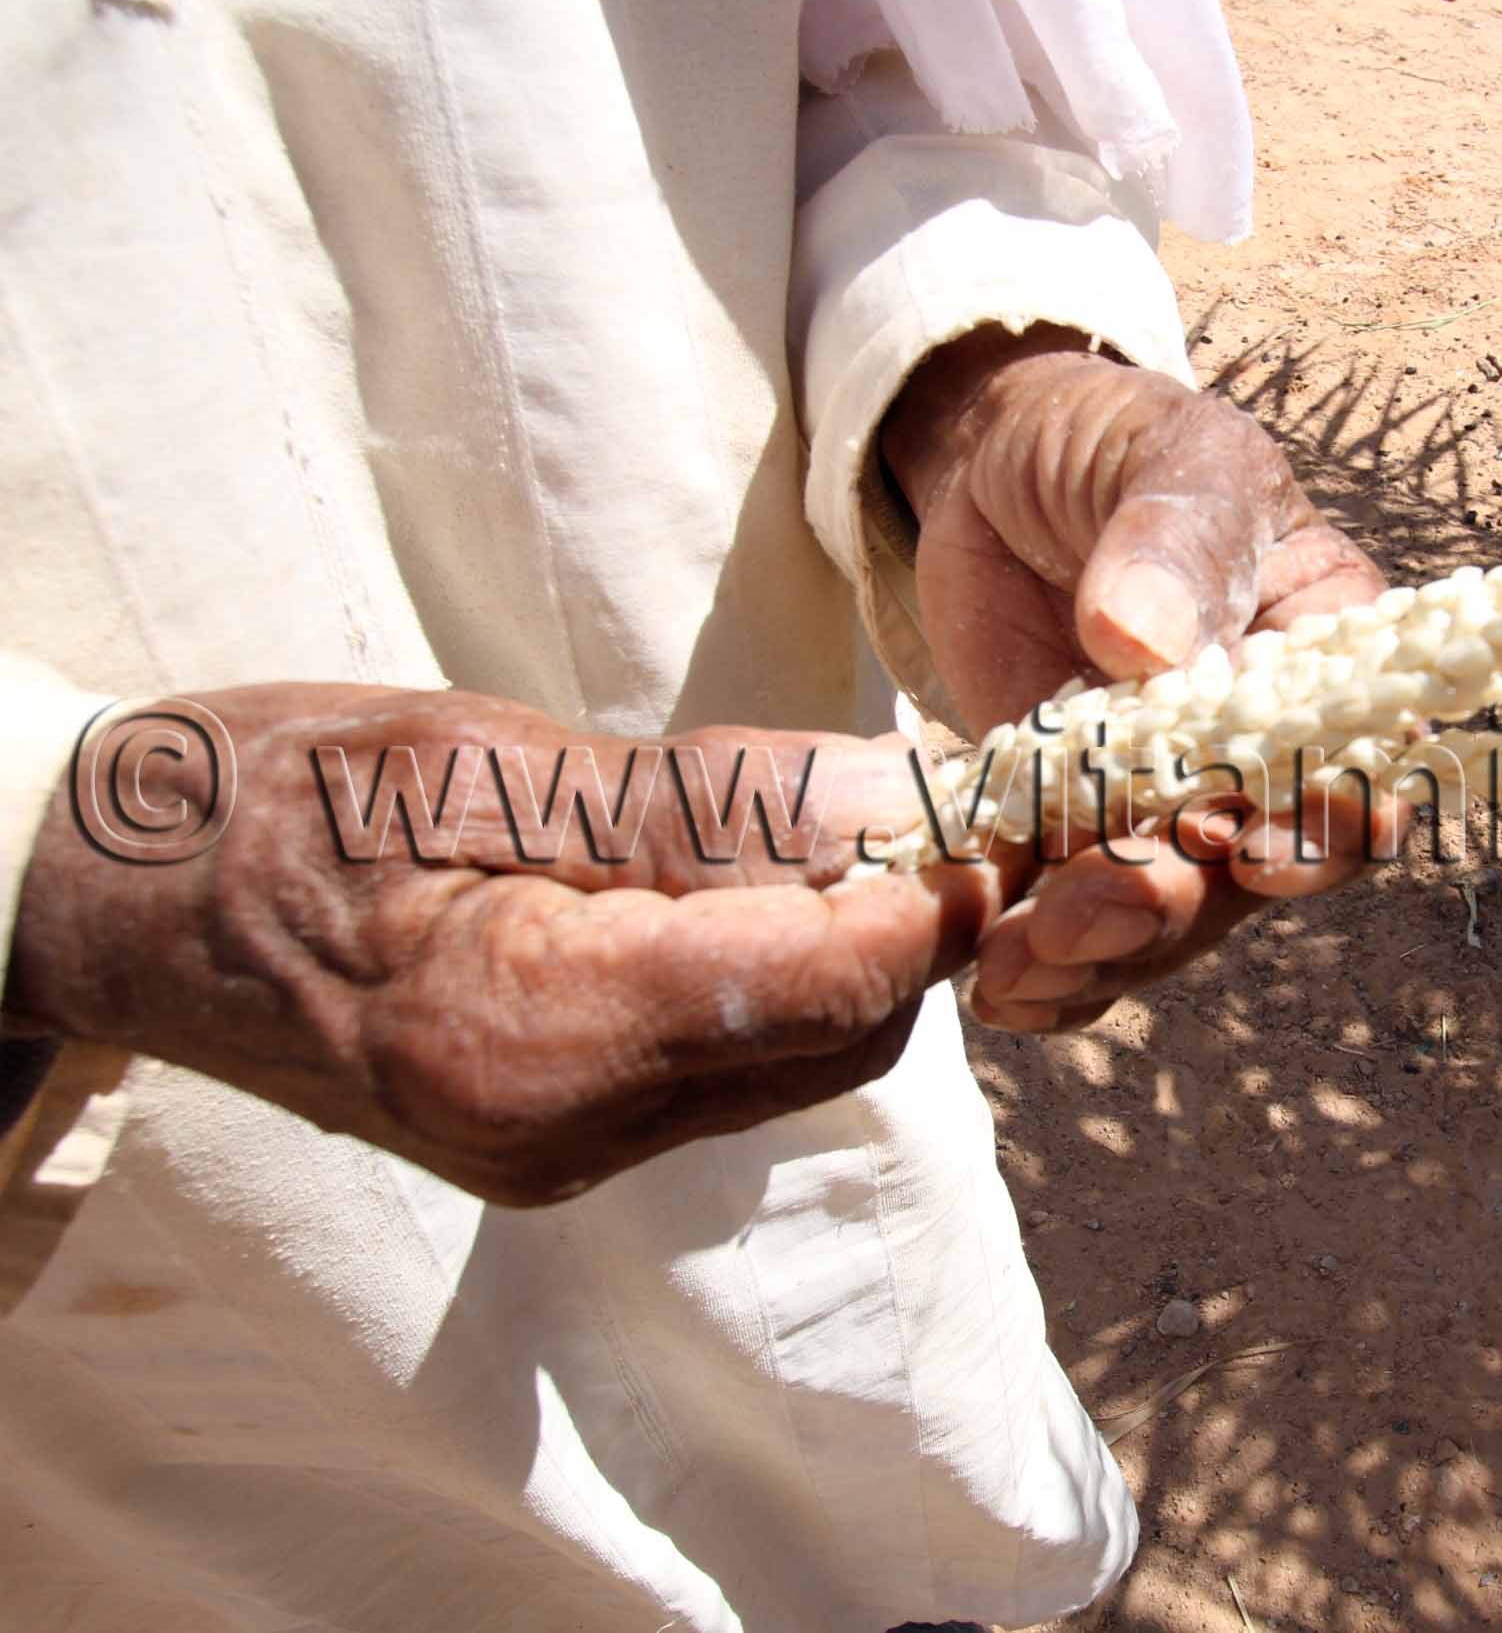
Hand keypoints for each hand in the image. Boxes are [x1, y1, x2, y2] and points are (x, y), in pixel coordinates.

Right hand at [2, 684, 1034, 1204]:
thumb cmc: (269, 802)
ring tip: (804, 817)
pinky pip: (731, 1066)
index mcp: (529, 1034)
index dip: (927, 893)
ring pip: (802, 1058)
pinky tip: (728, 883)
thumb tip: (893, 795)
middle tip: (895, 789)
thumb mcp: (481, 759)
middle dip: (899, 917)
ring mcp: (561, 1155)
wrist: (118, 905)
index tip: (969, 799)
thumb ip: (699, 801)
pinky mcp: (561, 1143)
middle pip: (841, 1039)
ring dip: (842, 942)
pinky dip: (772, 974)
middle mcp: (561, 1131)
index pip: (824, 988)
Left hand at [880, 328, 1400, 1030]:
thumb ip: (1169, 541)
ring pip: (1164, 917)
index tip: (1252, 853)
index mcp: (1327, 664)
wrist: (992, 467)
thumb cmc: (1112, 442)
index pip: (1362, 771)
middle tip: (1088, 909)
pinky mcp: (1071, 832)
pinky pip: (1074, 924)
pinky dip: (1042, 970)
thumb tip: (1148, 641)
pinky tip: (994, 990)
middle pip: (1255, 873)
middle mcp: (1263, 755)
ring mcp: (1166, 804)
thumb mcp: (1161, 456)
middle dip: (1180, 907)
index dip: (1324, 831)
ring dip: (1101, 952)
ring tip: (1018, 964)